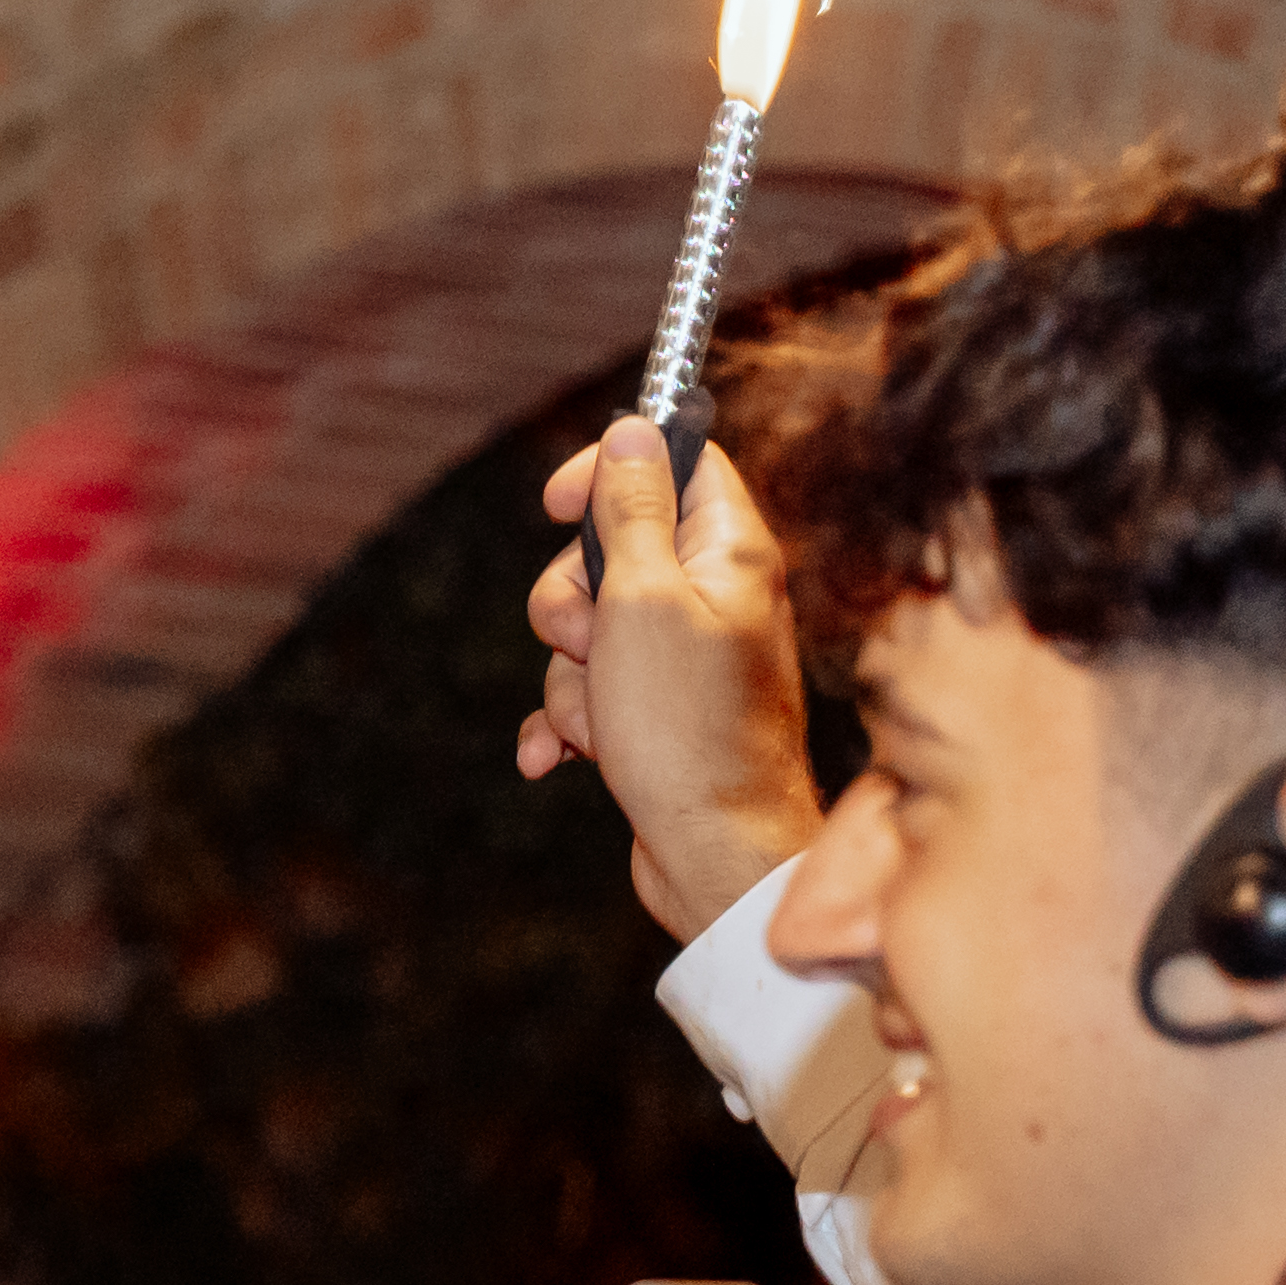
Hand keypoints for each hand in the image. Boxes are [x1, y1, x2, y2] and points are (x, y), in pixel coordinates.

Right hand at [517, 413, 825, 939]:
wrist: (716, 854)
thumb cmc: (688, 732)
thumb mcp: (642, 602)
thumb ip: (631, 512)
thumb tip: (633, 430)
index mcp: (729, 552)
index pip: (674, 462)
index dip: (610, 469)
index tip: (556, 502)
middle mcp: (714, 597)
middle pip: (609, 552)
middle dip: (570, 601)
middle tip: (589, 640)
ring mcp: (683, 659)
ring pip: (588, 633)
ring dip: (570, 678)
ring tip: (603, 720)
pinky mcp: (657, 715)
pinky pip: (588, 694)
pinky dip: (567, 723)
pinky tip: (560, 758)